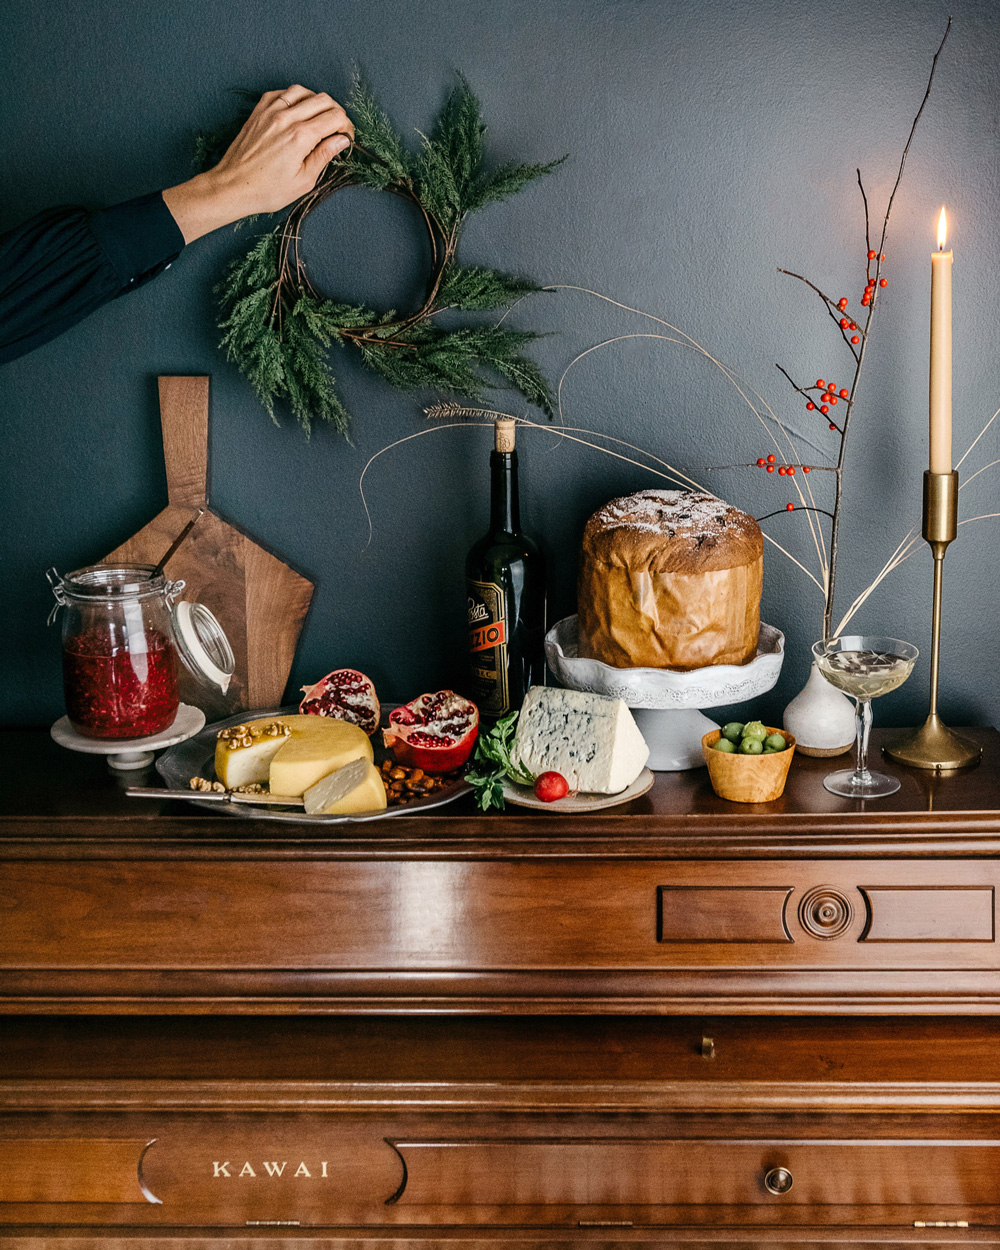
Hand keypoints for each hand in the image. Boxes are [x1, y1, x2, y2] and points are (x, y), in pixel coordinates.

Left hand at [163, 85, 354, 243]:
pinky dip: (295, 97)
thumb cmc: (268, 190)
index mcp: (301, 137)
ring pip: (303, 91)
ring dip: (316, 101)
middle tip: (337, 128)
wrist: (234, 186)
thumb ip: (324, 156)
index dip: (346, 126)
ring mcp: (271, 111)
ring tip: (318, 117)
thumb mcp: (304, 181)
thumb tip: (342, 140)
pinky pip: (282, 93)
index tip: (346, 138)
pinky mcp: (259, 111)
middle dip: (336, 112)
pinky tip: (297, 111)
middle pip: (323, 100)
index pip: (335, 117)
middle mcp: (286, 118)